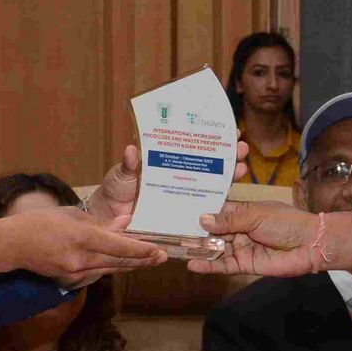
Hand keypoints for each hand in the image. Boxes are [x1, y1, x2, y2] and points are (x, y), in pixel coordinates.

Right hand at [0, 205, 165, 285]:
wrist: (11, 246)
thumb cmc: (39, 223)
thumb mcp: (70, 215)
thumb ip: (99, 222)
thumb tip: (125, 223)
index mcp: (80, 237)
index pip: (118, 245)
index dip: (140, 249)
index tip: (157, 249)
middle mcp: (80, 258)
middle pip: (119, 261)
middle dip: (143, 259)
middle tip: (162, 257)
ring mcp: (75, 272)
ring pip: (110, 269)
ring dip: (131, 265)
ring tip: (150, 260)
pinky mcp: (70, 280)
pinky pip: (97, 272)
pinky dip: (111, 267)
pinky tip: (124, 263)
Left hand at [89, 140, 251, 224]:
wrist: (109, 219)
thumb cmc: (115, 191)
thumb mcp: (121, 174)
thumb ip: (128, 165)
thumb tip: (131, 150)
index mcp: (167, 162)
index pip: (194, 148)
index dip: (212, 140)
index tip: (229, 131)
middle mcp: (179, 177)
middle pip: (209, 165)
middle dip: (228, 156)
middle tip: (241, 148)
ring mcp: (182, 197)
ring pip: (211, 186)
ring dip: (228, 177)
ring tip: (242, 168)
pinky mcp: (182, 216)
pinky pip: (202, 211)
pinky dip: (216, 207)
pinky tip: (229, 201)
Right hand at [188, 204, 351, 276]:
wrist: (311, 244)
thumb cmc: (286, 222)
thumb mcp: (255, 215)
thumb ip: (228, 219)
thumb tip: (202, 219)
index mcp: (242, 211)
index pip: (216, 210)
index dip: (200, 210)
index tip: (178, 209)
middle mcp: (238, 229)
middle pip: (212, 231)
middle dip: (194, 232)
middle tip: (170, 232)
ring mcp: (241, 247)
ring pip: (215, 249)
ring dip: (198, 249)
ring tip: (178, 249)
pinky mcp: (245, 264)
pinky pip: (224, 265)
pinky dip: (209, 266)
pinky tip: (193, 265)